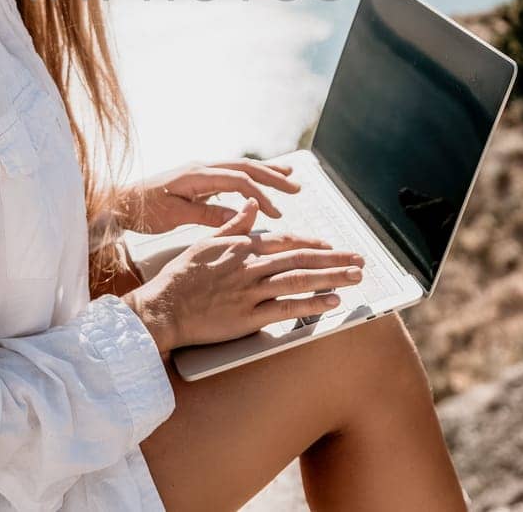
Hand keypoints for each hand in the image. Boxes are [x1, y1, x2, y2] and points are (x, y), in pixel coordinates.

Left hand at [115, 158, 301, 234]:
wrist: (119, 202)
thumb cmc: (143, 211)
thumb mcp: (176, 217)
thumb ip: (208, 215)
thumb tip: (241, 217)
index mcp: (197, 175)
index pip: (238, 181)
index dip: (261, 196)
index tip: (276, 213)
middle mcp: (201, 167)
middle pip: (244, 167)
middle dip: (272, 177)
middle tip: (296, 188)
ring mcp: (200, 170)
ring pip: (239, 167)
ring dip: (264, 172)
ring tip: (288, 176)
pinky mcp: (197, 178)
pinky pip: (230, 173)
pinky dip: (249, 177)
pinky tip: (259, 182)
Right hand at [122, 198, 366, 354]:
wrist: (164, 307)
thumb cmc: (181, 277)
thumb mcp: (206, 242)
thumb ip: (233, 225)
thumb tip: (251, 205)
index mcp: (242, 247)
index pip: (286, 241)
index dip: (313, 243)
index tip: (331, 246)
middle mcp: (251, 266)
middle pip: (301, 258)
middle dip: (334, 259)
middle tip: (359, 260)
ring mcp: (251, 291)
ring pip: (300, 280)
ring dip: (332, 277)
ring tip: (355, 277)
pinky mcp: (249, 317)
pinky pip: (287, 309)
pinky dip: (312, 304)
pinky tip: (332, 302)